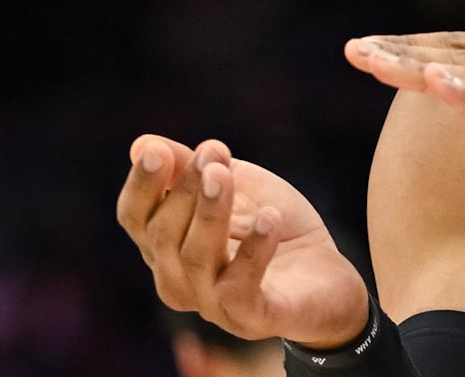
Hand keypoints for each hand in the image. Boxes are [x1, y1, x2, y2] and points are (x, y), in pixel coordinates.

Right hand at [115, 135, 367, 347]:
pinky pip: (240, 288)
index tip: (156, 150)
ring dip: (211, 213)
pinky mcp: (253, 320)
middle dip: (185, 190)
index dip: (141, 185)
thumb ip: (194, 166)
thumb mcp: (238, 184)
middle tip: (212, 151)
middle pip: (163, 236)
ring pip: (196, 260)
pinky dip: (252, 251)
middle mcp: (181, 281)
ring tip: (227, 175)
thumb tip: (141, 144)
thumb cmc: (273, 225)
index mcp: (168, 246)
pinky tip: (269, 218)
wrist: (329, 275)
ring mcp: (214, 306)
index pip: (135, 218)